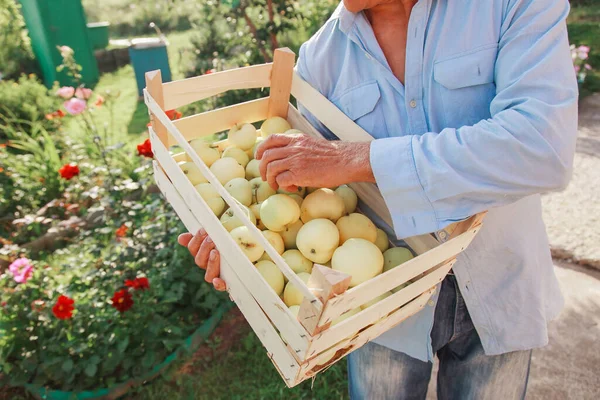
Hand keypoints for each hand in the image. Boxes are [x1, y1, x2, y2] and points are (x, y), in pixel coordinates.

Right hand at [178, 228, 226, 290]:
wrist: (253, 254)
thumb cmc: (231, 241)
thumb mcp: (218, 235)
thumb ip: (202, 235)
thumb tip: (180, 239)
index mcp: (202, 253)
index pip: (193, 248)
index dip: (196, 240)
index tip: (204, 230)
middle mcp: (207, 266)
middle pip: (199, 261)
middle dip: (204, 248)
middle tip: (211, 239)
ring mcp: (217, 275)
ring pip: (208, 274)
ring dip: (210, 263)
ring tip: (215, 252)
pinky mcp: (228, 282)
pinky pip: (221, 287)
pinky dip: (218, 284)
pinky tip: (218, 280)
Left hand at [255, 134, 374, 191]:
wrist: (346, 161)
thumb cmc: (334, 156)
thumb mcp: (313, 145)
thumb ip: (300, 148)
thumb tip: (291, 161)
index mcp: (297, 139)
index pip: (272, 139)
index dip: (261, 148)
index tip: (259, 157)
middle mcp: (293, 148)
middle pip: (267, 156)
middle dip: (262, 168)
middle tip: (266, 177)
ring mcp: (295, 160)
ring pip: (271, 169)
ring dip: (270, 179)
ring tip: (277, 185)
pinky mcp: (299, 174)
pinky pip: (281, 180)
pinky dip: (283, 186)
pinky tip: (293, 188)